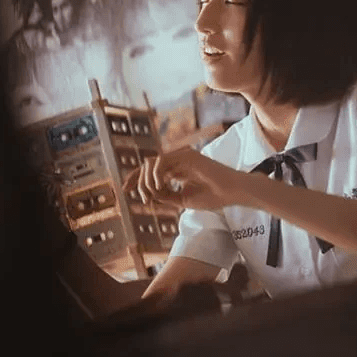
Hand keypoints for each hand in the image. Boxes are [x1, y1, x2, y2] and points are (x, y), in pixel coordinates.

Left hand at [122, 147, 243, 210]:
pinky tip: (159, 187)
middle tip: (143, 198)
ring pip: (152, 163)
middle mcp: (178, 161)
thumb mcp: (182, 200)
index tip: (125, 189)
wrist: (232, 193)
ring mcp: (182, 156)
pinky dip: (156, 175)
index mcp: (177, 170)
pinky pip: (162, 162)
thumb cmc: (213, 197)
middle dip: (138, 181)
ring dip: (147, 180)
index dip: (136, 178)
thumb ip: (165, 195)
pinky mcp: (187, 156)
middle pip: (147, 165)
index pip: (150, 170)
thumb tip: (148, 193)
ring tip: (153, 194)